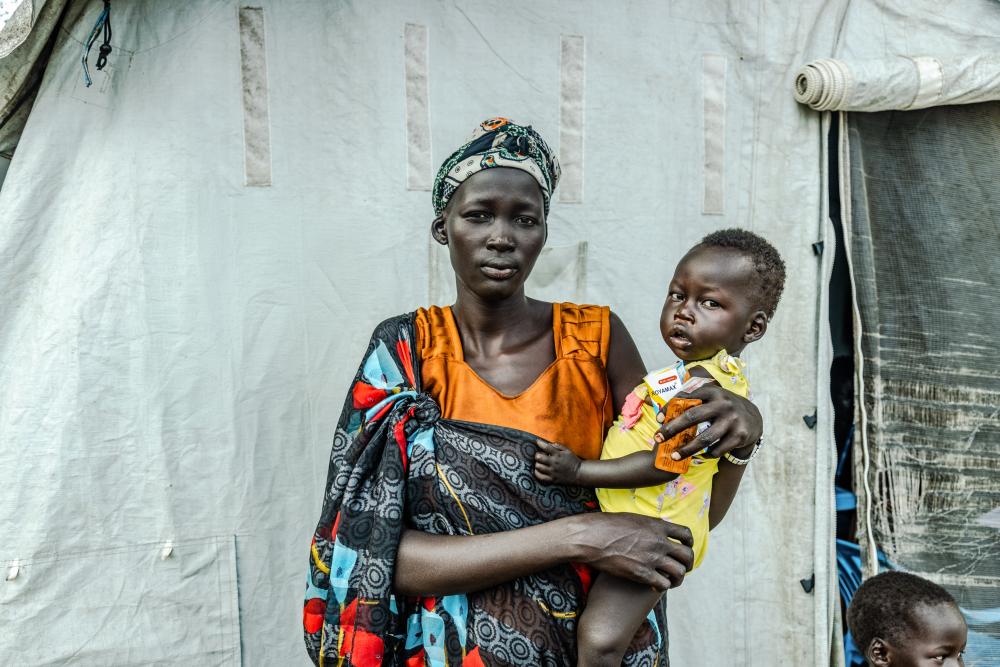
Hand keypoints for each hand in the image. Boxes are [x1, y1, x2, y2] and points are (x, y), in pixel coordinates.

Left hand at [534, 439, 581, 483]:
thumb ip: (558, 446)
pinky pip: (540, 477)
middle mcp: (554, 463)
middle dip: (537, 455)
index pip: (546, 447)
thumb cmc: (573, 461)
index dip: (540, 443)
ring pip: (538, 467)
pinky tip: (538, 470)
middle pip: (539, 457)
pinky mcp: (552, 479)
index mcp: (558, 455)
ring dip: (537, 463)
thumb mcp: (567, 450)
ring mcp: (552, 472)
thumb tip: (549, 444)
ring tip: (540, 463)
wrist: (579, 473)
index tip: (537, 441)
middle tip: (539, 455)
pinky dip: (537, 473)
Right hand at [565, 513, 693, 590]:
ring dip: (677, 579)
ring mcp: (652, 558)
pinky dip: (662, 587)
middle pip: (687, 555)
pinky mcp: (642, 573)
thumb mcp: (632, 518)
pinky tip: (654, 586)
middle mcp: (659, 541)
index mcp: (657, 525)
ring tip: (670, 581)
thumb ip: (648, 525)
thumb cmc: (604, 525)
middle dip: (687, 564)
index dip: (688, 544)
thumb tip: (655, 529)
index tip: (684, 549)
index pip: (686, 534)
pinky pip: (664, 584)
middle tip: (681, 569)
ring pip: (679, 572)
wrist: (590, 537)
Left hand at [656, 384, 761, 460]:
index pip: (686, 398)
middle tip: (658, 438)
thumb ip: (691, 399)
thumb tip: (663, 413)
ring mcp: (732, 420)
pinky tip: (699, 455)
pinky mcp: (740, 435)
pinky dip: (706, 454)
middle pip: (693, 417)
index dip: (669, 408)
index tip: (657, 420)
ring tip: (674, 456)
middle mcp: (723, 404)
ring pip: (705, 438)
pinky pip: (717, 449)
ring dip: (687, 449)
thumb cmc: (722, 408)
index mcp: (713, 392)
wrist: (753, 418)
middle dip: (672, 429)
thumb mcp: (711, 397)